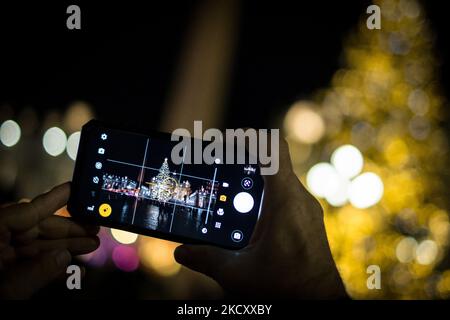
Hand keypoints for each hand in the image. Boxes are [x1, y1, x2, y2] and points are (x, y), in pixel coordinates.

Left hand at [0, 183, 99, 298]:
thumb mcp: (2, 295)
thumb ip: (32, 276)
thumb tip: (62, 257)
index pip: (22, 214)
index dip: (50, 201)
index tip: (71, 189)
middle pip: (32, 229)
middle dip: (65, 230)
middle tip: (92, 229)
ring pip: (33, 247)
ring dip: (62, 247)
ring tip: (89, 245)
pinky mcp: (0, 272)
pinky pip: (27, 262)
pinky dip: (48, 263)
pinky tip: (69, 262)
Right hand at [174, 139, 346, 298]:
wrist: (319, 305)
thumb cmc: (287, 288)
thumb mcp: (238, 274)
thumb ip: (206, 259)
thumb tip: (181, 252)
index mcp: (285, 200)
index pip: (273, 148)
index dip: (249, 137)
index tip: (226, 142)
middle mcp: (300, 198)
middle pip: (272, 161)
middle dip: (244, 160)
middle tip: (219, 167)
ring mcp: (306, 209)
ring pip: (279, 180)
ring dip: (253, 181)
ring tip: (229, 194)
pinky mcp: (307, 221)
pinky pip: (286, 197)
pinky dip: (264, 197)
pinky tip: (247, 218)